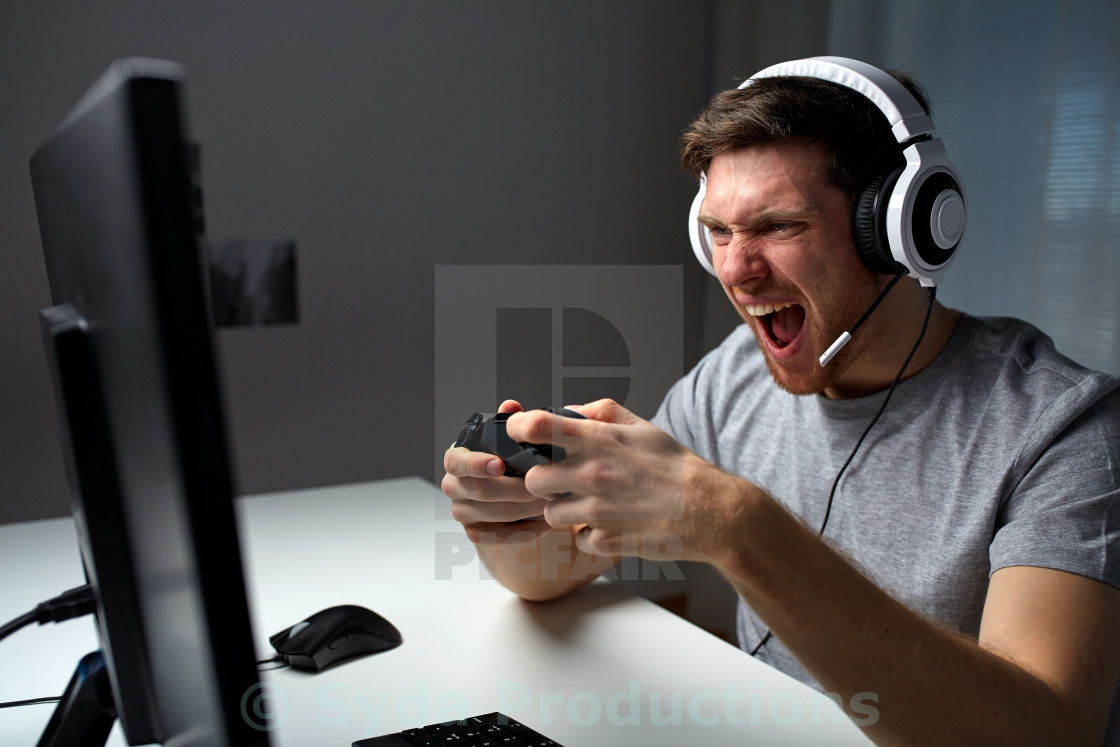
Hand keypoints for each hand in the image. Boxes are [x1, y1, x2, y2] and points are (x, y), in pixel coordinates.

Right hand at [441, 400, 553, 545]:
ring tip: (553, 501)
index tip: (500, 465)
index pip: (456, 461)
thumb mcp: (506, 439)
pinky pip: (501, 537)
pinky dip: (526, 530)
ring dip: (527, 508)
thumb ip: (508, 422)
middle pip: (480, 491)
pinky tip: (546, 522)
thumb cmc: (506, 458)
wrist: (504, 491)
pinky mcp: (475, 533)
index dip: (476, 464)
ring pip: (495, 514)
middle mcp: (453, 485)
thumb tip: (511, 406)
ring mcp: (462, 511)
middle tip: (545, 484)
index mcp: (457, 458)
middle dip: (517, 488)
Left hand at [505, 399, 718, 560]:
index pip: (536, 427)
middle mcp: (591, 474)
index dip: (518, 429)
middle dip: (542, 480)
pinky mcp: (604, 540)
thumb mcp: (642, 426)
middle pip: (532, 479)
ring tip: (588, 504)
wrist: (709, 510)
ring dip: (563, 510)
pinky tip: (608, 525)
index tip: (517, 434)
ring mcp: (595, 511)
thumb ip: (601, 413)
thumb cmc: (677, 467)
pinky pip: (577, 540)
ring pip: (550, 513)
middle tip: (560, 480)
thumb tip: (569, 412)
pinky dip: (588, 535)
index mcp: (598, 441)